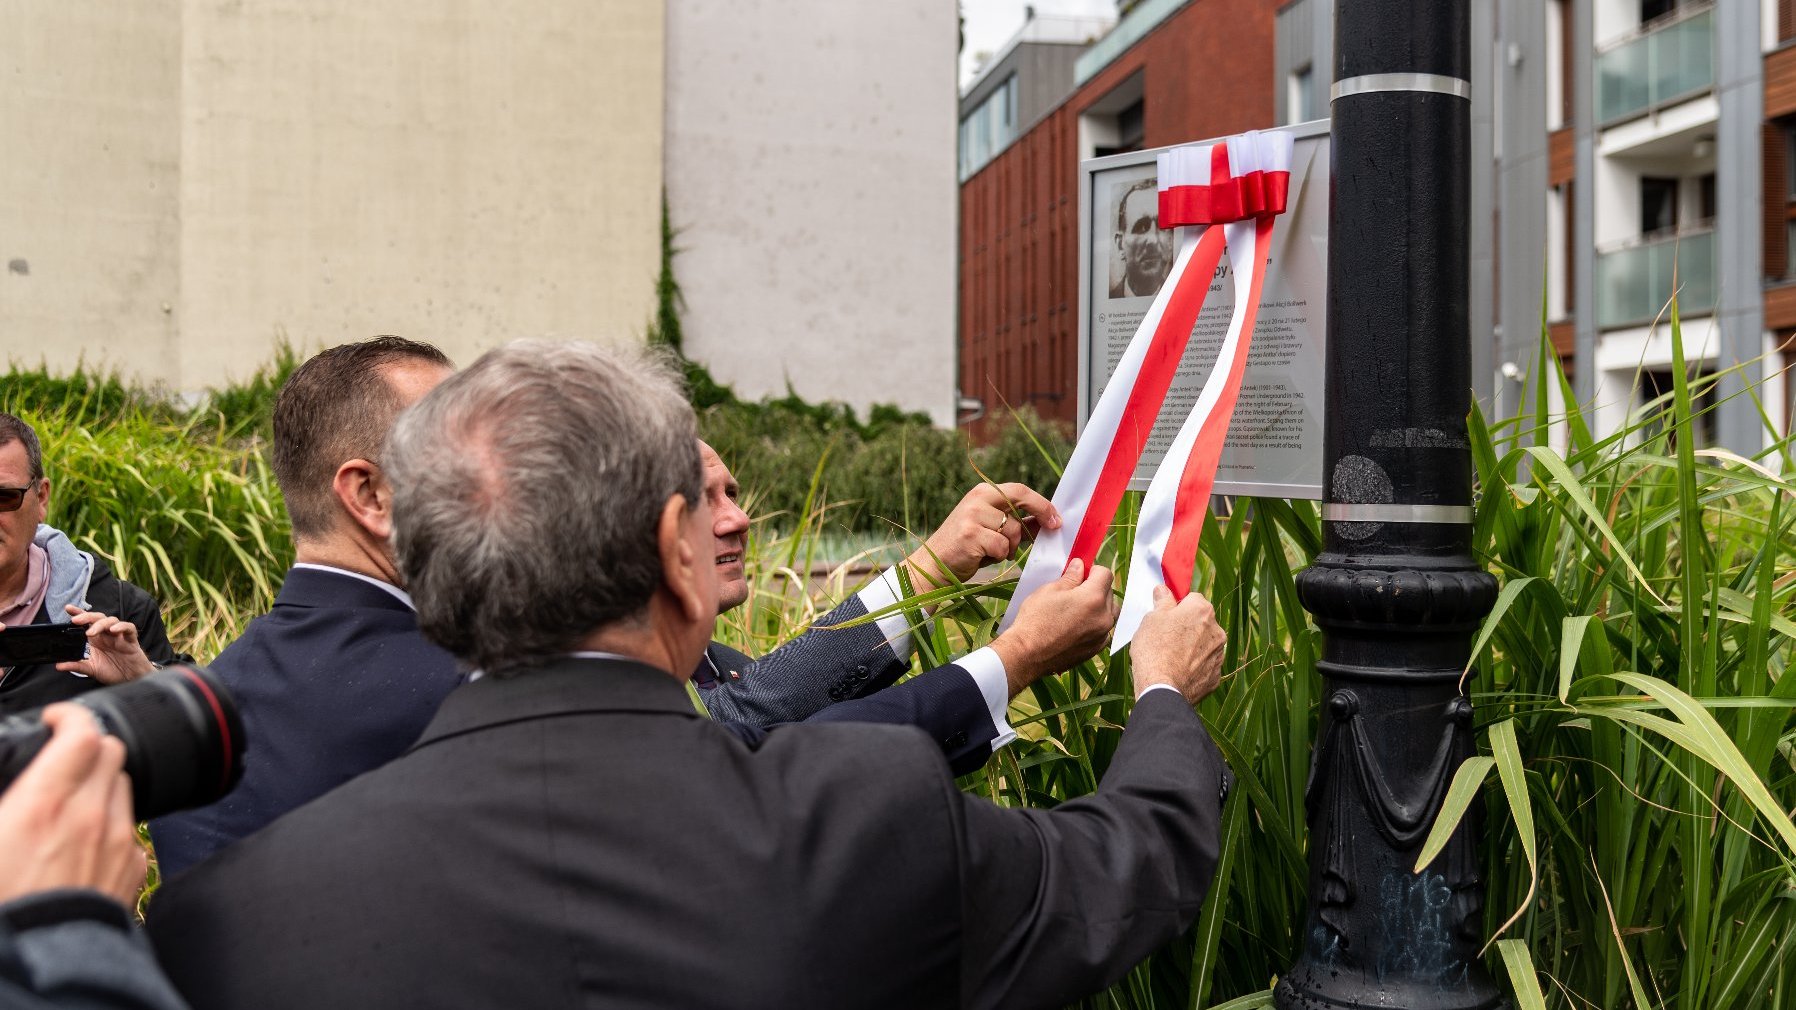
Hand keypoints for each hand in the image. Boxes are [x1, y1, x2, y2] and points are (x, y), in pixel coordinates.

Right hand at [0, 705, 145, 907]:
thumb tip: (15, 789)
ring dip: (100, 784)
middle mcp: (90, 816)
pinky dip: (111, 822)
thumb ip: (9, 799)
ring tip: (70, 802)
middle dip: (87, 746)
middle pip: (110, 752)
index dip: (70, 716)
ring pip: (123, 786)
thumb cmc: (3, 906)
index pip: (81, 733)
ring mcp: (117, 841)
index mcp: (44, 805)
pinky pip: (130, 827)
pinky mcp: (133, 867)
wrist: (37, 964)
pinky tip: (85, 840)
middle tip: (63, 758)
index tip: (56, 720)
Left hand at [50, 606, 154, 683]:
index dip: (79, 613)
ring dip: (100, 624)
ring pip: (111, 621)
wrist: (131, 680)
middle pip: (98, 618)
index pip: (87, 622)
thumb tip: (58, 666)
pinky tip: (114, 630)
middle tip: (76, 620)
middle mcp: (107, 635)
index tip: (68, 608)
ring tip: (91, 632)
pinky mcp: (131, 641)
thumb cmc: (113, 671)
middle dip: (87, 616)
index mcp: (96, 639)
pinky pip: (129, 628)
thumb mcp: (91, 670)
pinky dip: (122, 627)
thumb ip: (76, 666)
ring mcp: (119, 636)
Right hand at [904, 482, 1059, 592]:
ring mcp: (973, 515)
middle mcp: (977, 499)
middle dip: (1037, 517)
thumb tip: (1047, 520)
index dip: (1041, 504)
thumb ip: (1016, 522)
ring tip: (990, 551)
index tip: (1056, 518)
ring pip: (1012, 530)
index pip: (1020, 490)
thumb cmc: (966, 547)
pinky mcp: (971, 534)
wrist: (934, 564)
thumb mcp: (990, 527)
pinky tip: (982, 557)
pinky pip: (1002, 547)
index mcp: (983, 492)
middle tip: (1050, 530)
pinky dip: (998, 556)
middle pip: (1020, 503)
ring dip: (1008, 547)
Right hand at [991, 559, 1118, 695]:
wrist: (1027, 654)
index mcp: (1094, 598)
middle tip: (1074, 591)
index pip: (1105, 574)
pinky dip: (1095, 624)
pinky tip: (1077, 625)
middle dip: (1095, 588)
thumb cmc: (1035, 620)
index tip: (1081, 573)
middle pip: (1109, 593)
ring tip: (1077, 609)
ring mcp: (1101, 635)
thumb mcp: (1050, 591)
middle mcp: (1104, 617)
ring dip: (1098, 607)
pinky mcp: (1096, 649)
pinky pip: (1103, 631)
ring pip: (1109, 613)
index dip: (1092, 570)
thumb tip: (1080, 566)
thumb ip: (1070, 577)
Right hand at [1129, 586, 1224, 704]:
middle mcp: (1217, 630)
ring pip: (1203, 645)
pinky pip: (1204, 666)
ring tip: (1170, 658)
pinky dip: (1193, 668)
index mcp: (1202, 610)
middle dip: (1186, 627)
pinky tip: (1177, 672)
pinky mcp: (1215, 677)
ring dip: (1191, 647)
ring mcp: (1218, 655)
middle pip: (1201, 622)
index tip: (1165, 616)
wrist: (1162, 688)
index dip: (1176, 607)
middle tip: (1165, 638)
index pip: (1192, 599)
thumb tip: (1164, 590)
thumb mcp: (1151, 619)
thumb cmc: (1154, 649)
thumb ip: (1162, 602)